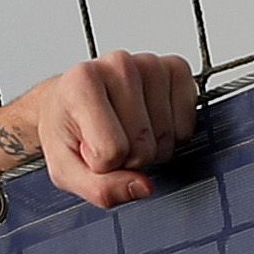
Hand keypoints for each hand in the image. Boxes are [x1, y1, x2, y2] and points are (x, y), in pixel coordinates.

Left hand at [0, 51, 201, 210]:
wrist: (70, 102)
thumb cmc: (67, 129)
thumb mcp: (66, 170)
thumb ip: (100, 188)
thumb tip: (142, 187)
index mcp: (82, 83)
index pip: (112, 151)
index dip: (103, 166)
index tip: (88, 149)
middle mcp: (118, 65)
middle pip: (143, 145)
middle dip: (128, 158)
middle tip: (109, 140)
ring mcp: (150, 64)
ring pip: (166, 137)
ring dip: (150, 146)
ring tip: (126, 130)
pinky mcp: (176, 69)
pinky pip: (187, 124)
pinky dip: (172, 134)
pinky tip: (150, 121)